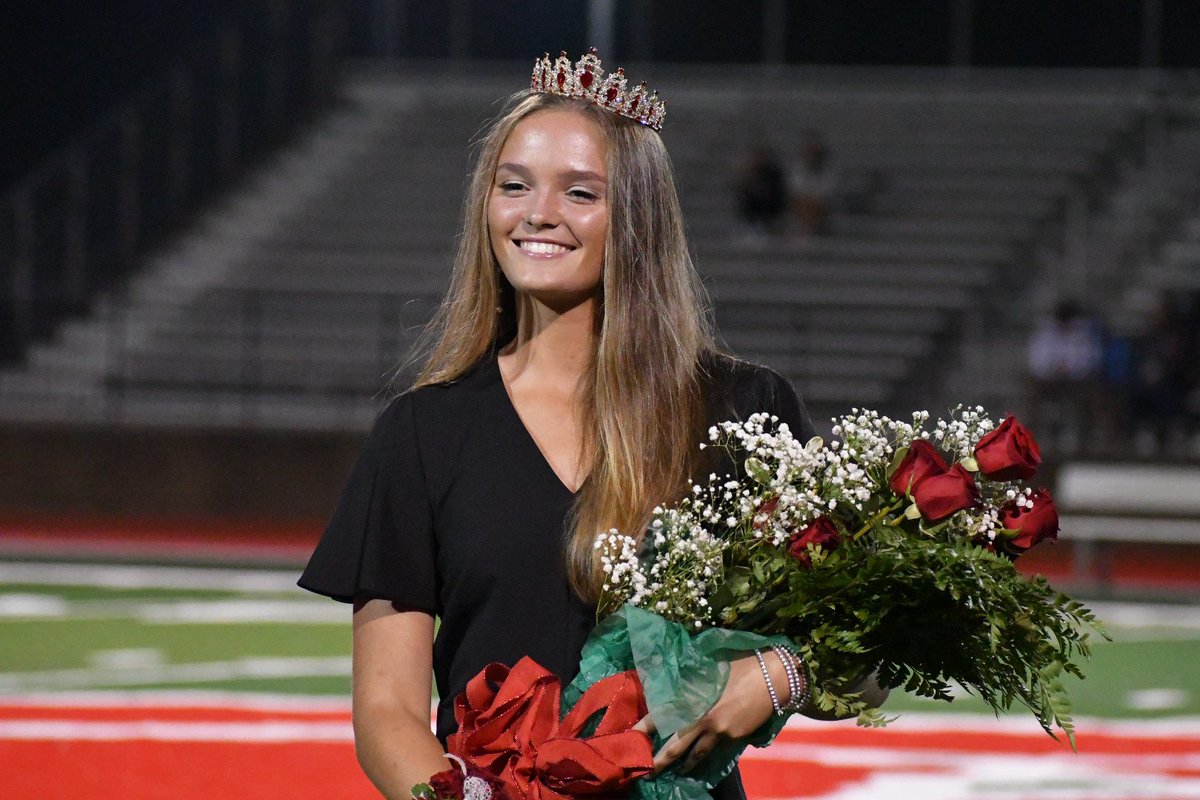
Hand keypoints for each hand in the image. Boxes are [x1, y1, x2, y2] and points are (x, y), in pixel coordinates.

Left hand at [633, 652, 781, 775]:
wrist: (772, 676)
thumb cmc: (740, 662)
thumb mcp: (708, 664)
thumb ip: (690, 675)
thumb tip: (673, 677)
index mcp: (691, 696)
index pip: (661, 715)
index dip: (644, 727)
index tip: (630, 736)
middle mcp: (700, 716)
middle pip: (674, 745)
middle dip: (659, 761)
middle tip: (646, 773)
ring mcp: (717, 730)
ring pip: (695, 754)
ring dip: (683, 765)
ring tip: (674, 772)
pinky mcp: (732, 736)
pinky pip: (714, 748)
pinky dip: (705, 754)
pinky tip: (700, 760)